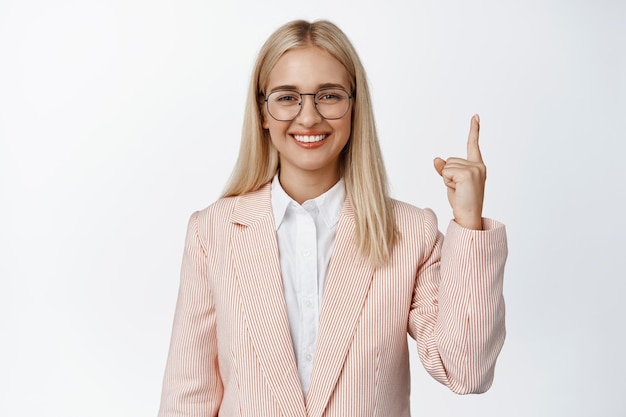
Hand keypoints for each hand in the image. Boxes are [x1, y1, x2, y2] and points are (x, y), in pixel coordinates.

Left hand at [433, 114, 485, 229]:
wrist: (469, 216)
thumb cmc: (462, 201)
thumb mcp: (452, 183)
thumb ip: (445, 170)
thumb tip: (436, 159)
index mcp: (478, 166)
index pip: (473, 145)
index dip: (474, 130)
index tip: (475, 116)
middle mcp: (478, 165)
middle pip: (449, 160)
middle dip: (448, 175)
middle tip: (458, 189)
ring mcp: (474, 169)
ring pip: (446, 166)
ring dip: (447, 180)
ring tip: (458, 190)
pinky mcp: (468, 173)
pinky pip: (446, 172)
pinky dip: (447, 182)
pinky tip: (457, 190)